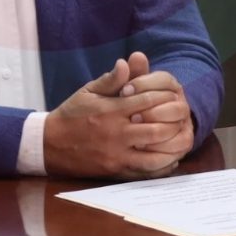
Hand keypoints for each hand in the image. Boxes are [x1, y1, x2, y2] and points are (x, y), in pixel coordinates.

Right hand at [44, 56, 188, 179]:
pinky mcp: (116, 171)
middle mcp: (117, 133)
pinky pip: (144, 173)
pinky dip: (162, 167)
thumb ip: (110, 80)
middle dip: (174, 122)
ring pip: (154, 154)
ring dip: (172, 146)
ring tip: (183, 138)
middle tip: (185, 117)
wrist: (50, 144)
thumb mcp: (87, 92)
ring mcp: (117, 155)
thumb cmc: (72, 114)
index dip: (165, 97)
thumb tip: (127, 63)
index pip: (147, 101)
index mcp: (111, 110)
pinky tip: (171, 159)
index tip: (175, 95)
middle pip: (156, 129)